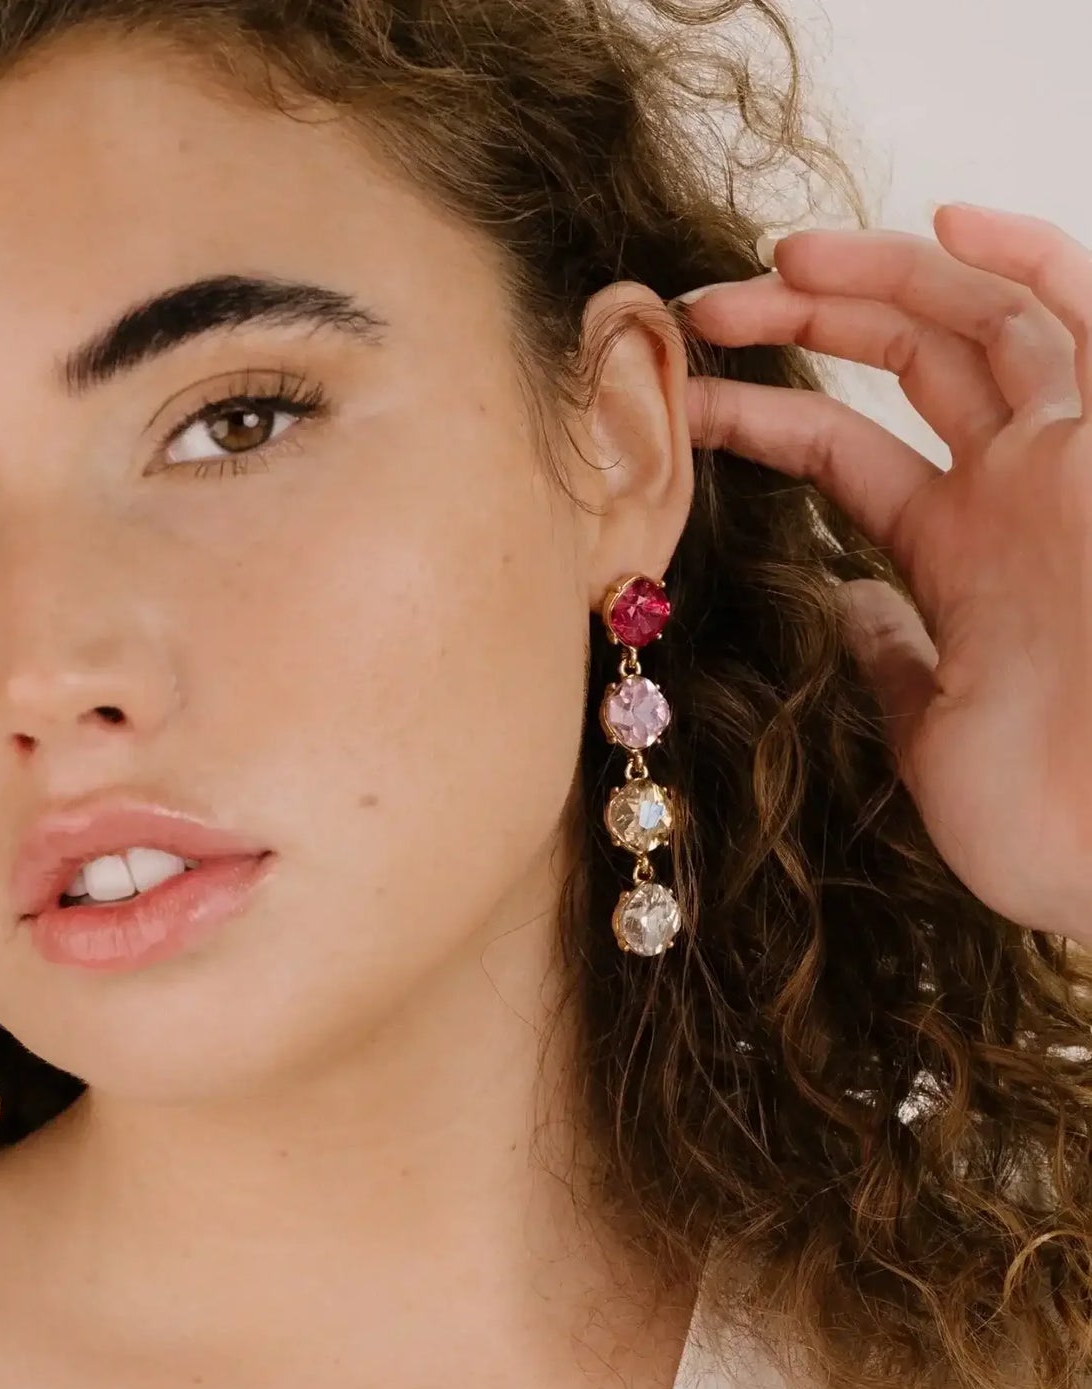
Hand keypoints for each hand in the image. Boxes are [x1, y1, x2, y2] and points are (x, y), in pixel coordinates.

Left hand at [676, 202, 1091, 944]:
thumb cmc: (1047, 820)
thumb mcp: (932, 730)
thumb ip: (894, 655)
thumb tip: (845, 605)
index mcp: (966, 554)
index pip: (846, 449)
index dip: (763, 414)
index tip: (685, 398)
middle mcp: (1023, 490)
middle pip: (911, 359)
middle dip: (804, 318)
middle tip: (705, 305)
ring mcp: (1072, 463)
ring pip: (977, 321)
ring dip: (878, 276)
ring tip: (778, 257)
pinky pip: (1080, 322)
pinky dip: (1026, 260)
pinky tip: (947, 219)